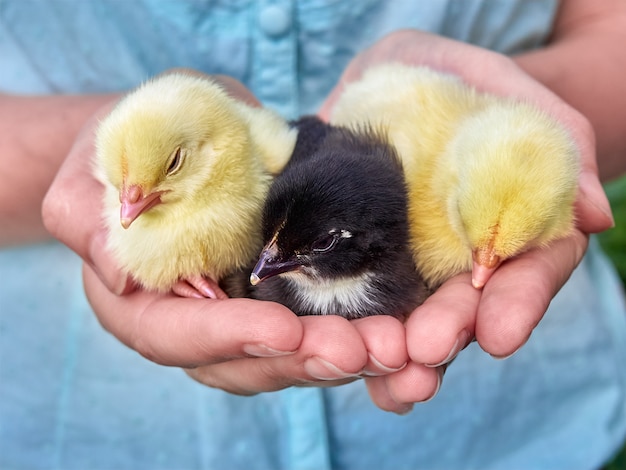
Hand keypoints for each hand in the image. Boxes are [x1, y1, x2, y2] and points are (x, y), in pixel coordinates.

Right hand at [42, 71, 409, 402]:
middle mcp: (195, 324)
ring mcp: (244, 316)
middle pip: (245, 363)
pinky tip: (402, 333)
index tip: (284, 329)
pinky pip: (321, 325)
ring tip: (395, 347)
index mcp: (140, 303)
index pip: (178, 335)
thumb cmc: (129, 144)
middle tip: (365, 350)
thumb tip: (123, 272)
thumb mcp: (100, 166)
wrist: (169, 137)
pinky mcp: (284, 296)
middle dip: (305, 359)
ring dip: (345, 356)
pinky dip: (360, 332)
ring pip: (291, 356)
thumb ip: (95, 217)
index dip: (228, 337)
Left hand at [319, 30, 612, 412]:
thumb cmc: (455, 78)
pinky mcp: (353, 258)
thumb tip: (595, 217)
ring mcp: (406, 265)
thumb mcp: (501, 86)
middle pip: (463, 310)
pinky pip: (350, 302)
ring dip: (398, 355)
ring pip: (408, 321)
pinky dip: (346, 332)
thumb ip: (552, 142)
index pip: (527, 273)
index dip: (517, 305)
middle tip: (427, 351)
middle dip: (447, 333)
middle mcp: (459, 259)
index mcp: (508, 226)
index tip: (499, 334)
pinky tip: (334, 357)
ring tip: (388, 378)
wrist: (388, 77)